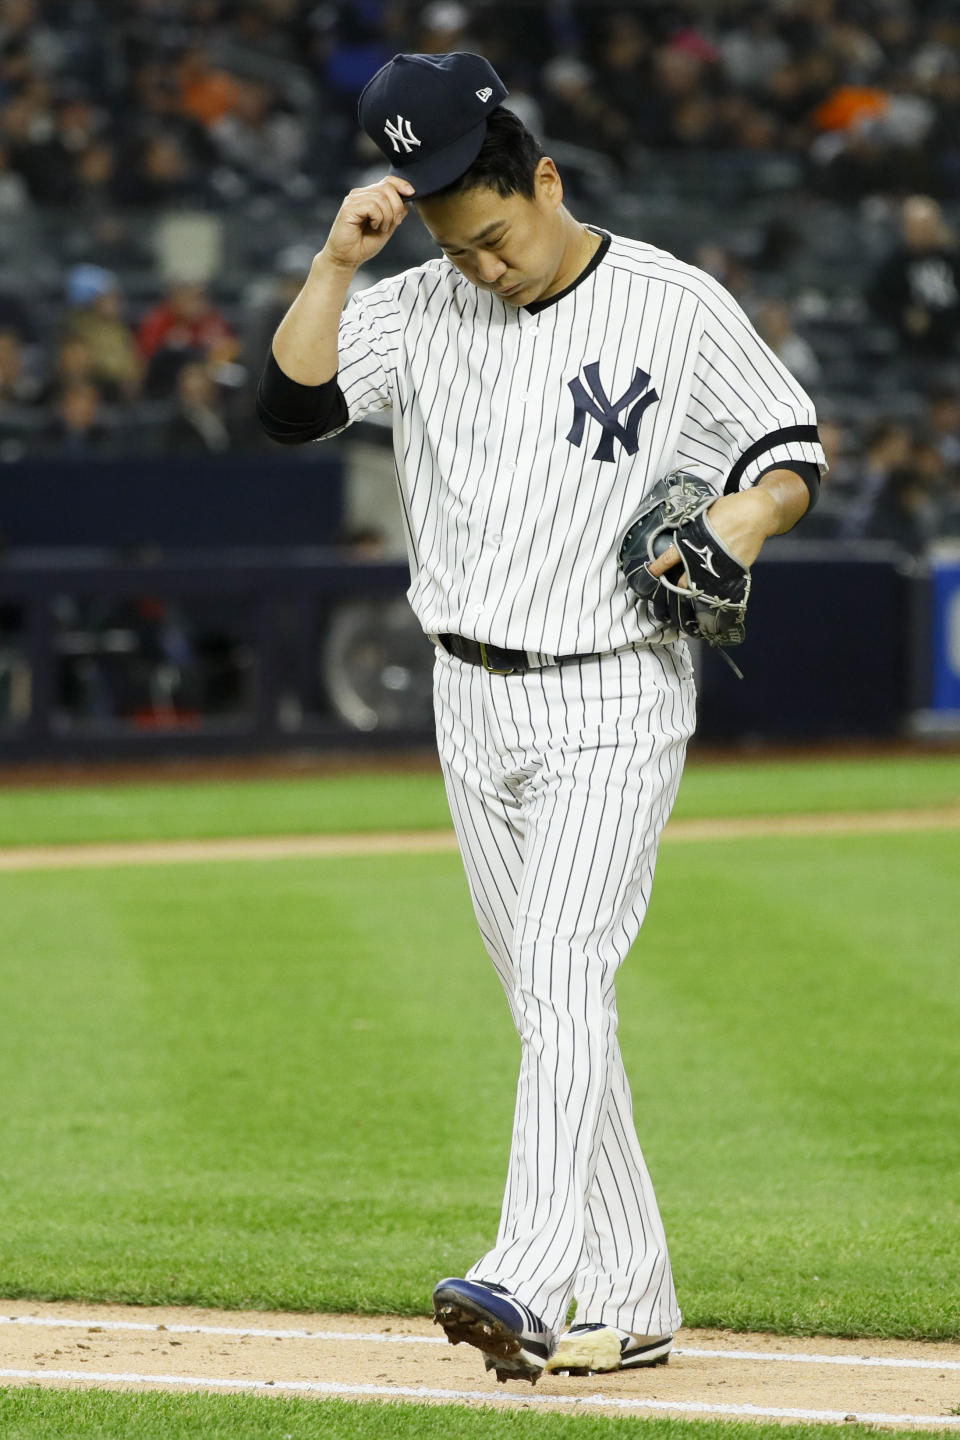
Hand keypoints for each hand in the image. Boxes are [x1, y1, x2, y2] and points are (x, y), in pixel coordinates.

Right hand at [320, 176, 414, 271]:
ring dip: (387, 216)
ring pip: (381, 198)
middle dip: (397, 206)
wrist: (347, 258)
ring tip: (381, 228)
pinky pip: (372, 206)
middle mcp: (360, 194)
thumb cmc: (364, 244)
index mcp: (369, 196)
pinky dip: (378, 218)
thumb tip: (406, 200)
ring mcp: (353, 199)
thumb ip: (395, 213)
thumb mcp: (387, 227)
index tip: (411, 193)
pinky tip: (373, 227)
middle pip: (387, 187)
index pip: (387, 181)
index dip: (401, 184)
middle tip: (394, 223)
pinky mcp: (349, 208)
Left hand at [646, 487, 777, 586]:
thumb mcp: (704, 515)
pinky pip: (721, 584)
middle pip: (684, 580)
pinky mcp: (734, 571)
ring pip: (702, 585)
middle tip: (678, 582)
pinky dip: (716, 584)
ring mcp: (719, 566)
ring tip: (695, 585)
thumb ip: (692, 528)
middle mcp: (704, 557)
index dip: (658, 567)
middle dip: (680, 582)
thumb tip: (682, 535)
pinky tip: (714, 583)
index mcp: (693, 541)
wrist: (756, 513)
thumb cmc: (730, 509)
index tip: (652, 572)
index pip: (670, 558)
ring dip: (697, 586)